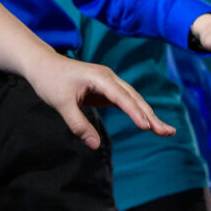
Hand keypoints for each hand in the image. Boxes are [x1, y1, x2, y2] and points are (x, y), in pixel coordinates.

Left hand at [34, 55, 172, 148]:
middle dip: (151, 116)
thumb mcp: (61, 104)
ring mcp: (110, 82)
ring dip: (149, 115)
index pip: (122, 97)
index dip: (135, 113)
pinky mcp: (107, 89)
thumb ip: (78, 125)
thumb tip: (94, 146)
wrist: (43, 64)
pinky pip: (126, 101)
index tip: (147, 127)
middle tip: (167, 133)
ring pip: (134, 99)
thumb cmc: (50, 81)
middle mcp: (109, 78)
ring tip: (165, 131)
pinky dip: (138, 112)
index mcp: (100, 78)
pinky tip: (149, 124)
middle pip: (135, 98)